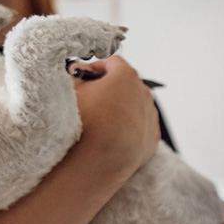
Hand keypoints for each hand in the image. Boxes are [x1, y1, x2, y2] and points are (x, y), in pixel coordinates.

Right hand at [70, 56, 159, 172]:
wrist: (95, 162)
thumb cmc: (83, 123)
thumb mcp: (71, 90)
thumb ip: (76, 73)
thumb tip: (78, 70)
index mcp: (126, 76)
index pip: (112, 62)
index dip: (96, 67)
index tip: (85, 77)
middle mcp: (143, 93)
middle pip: (126, 83)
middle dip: (110, 87)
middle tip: (91, 98)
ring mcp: (150, 117)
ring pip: (135, 105)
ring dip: (120, 108)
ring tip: (101, 120)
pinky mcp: (151, 139)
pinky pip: (140, 127)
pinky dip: (129, 128)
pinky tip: (112, 135)